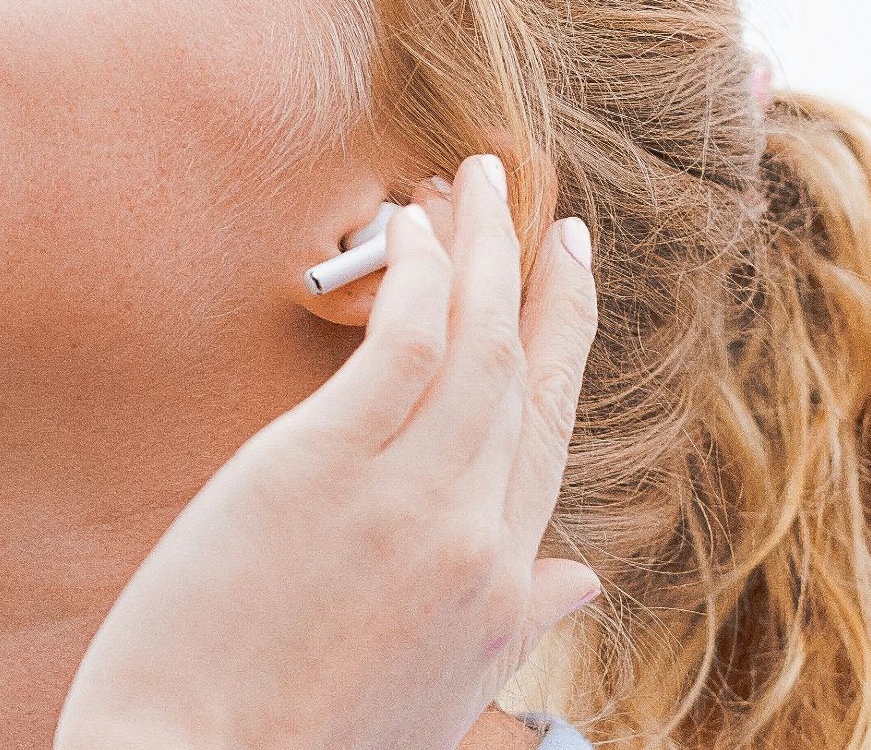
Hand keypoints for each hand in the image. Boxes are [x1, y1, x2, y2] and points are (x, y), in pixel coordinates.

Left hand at [55, 154, 600, 749]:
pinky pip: (402, 345)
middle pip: (526, 378)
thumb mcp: (435, 698)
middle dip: (540, 282)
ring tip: (474, 178)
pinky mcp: (323, 467)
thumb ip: (509, 627)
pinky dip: (419, 276)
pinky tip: (413, 227)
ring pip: (475, 343)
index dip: (562, 351)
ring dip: (484, 248)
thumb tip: (577, 581)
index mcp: (498, 592)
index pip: (546, 440)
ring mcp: (408, 499)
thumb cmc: (293, 742)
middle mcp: (475, 538)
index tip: (563, 287)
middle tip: (546, 211)